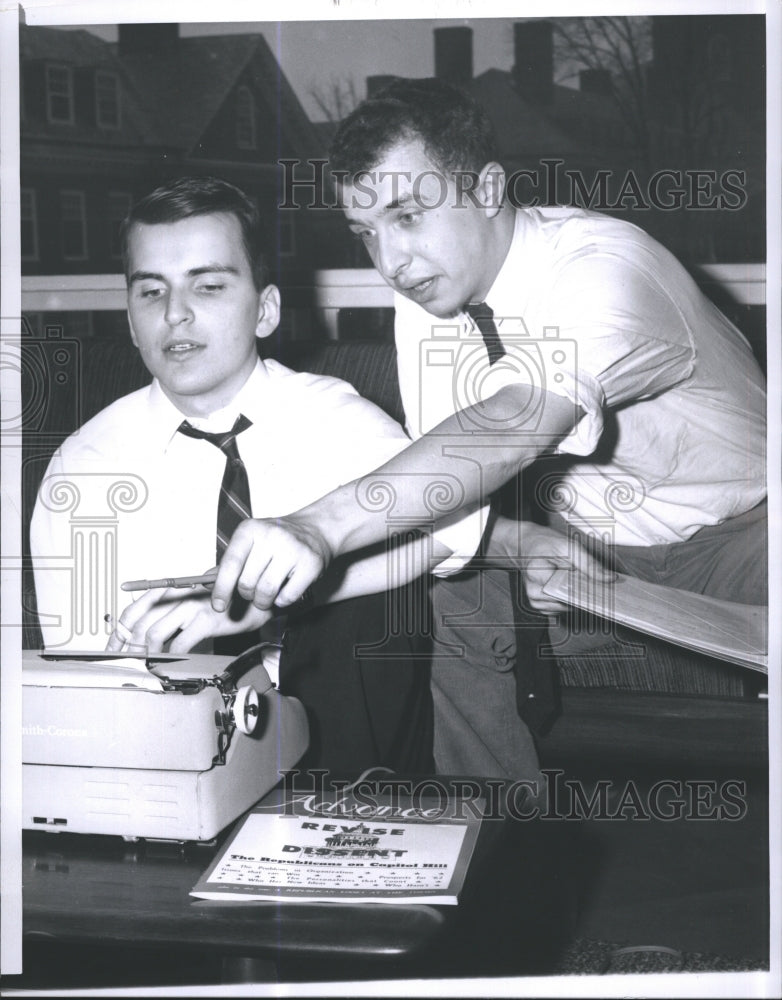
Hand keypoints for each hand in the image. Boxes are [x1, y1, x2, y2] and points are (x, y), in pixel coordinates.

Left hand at [106, 583, 271, 653]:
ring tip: (143, 667)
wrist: (258, 599)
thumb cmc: (230, 601)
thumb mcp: (196, 602)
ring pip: (155, 633)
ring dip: (145, 654)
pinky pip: (181, 643)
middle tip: (123, 664)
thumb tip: (151, 631)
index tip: (112, 651)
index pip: (134, 611)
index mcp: (172, 592)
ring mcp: (191, 607)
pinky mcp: (206, 620)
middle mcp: (179, 596)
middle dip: (127, 648)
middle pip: (139, 623)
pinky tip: (169, 664)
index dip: (119, 634)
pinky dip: (170, 657)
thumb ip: (174, 612)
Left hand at [210, 514, 330, 612]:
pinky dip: (282, 600)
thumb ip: (230, 562)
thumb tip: (206, 582)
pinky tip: (284, 589)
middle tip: (253, 591)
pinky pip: (287, 596)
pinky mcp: (310, 563)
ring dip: (263, 601)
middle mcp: (271, 535)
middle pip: (247, 582)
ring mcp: (293, 549)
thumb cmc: (277, 540)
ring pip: (266, 591)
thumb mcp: (251, 542)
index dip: (221, 588)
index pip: (230, 564)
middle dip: (246, 594)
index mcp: (250, 529)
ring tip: (266, 595)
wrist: (315, 529)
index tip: (218, 605)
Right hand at [518, 521, 614, 613]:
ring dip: (580, 598)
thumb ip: (588, 563)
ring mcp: (536, 602)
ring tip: (586, 585)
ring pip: (568, 608)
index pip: (569, 593)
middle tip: (601, 587)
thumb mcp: (567, 546)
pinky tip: (577, 590)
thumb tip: (609, 579)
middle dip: (587, 595)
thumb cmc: (544, 544)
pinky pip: (562, 609)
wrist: (525, 545)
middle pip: (570, 603)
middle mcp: (534, 593)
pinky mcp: (541, 606)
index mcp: (537, 576)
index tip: (606, 592)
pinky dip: (572, 601)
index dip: (589, 593)